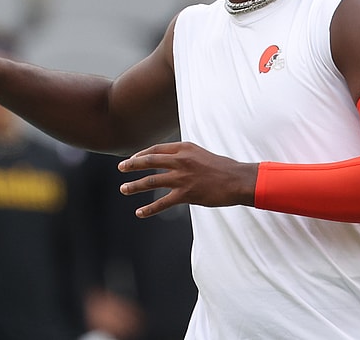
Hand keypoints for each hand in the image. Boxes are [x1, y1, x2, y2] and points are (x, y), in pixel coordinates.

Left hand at [118, 141, 257, 217]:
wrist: (238, 180)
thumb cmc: (223, 168)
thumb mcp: (201, 154)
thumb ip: (185, 156)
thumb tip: (171, 162)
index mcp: (185, 148)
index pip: (156, 149)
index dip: (141, 154)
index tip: (133, 158)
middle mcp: (180, 160)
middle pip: (149, 161)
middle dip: (132, 165)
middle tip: (121, 168)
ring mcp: (182, 177)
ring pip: (152, 181)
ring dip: (135, 185)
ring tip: (123, 189)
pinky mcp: (186, 194)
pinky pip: (163, 202)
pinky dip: (149, 208)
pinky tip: (140, 212)